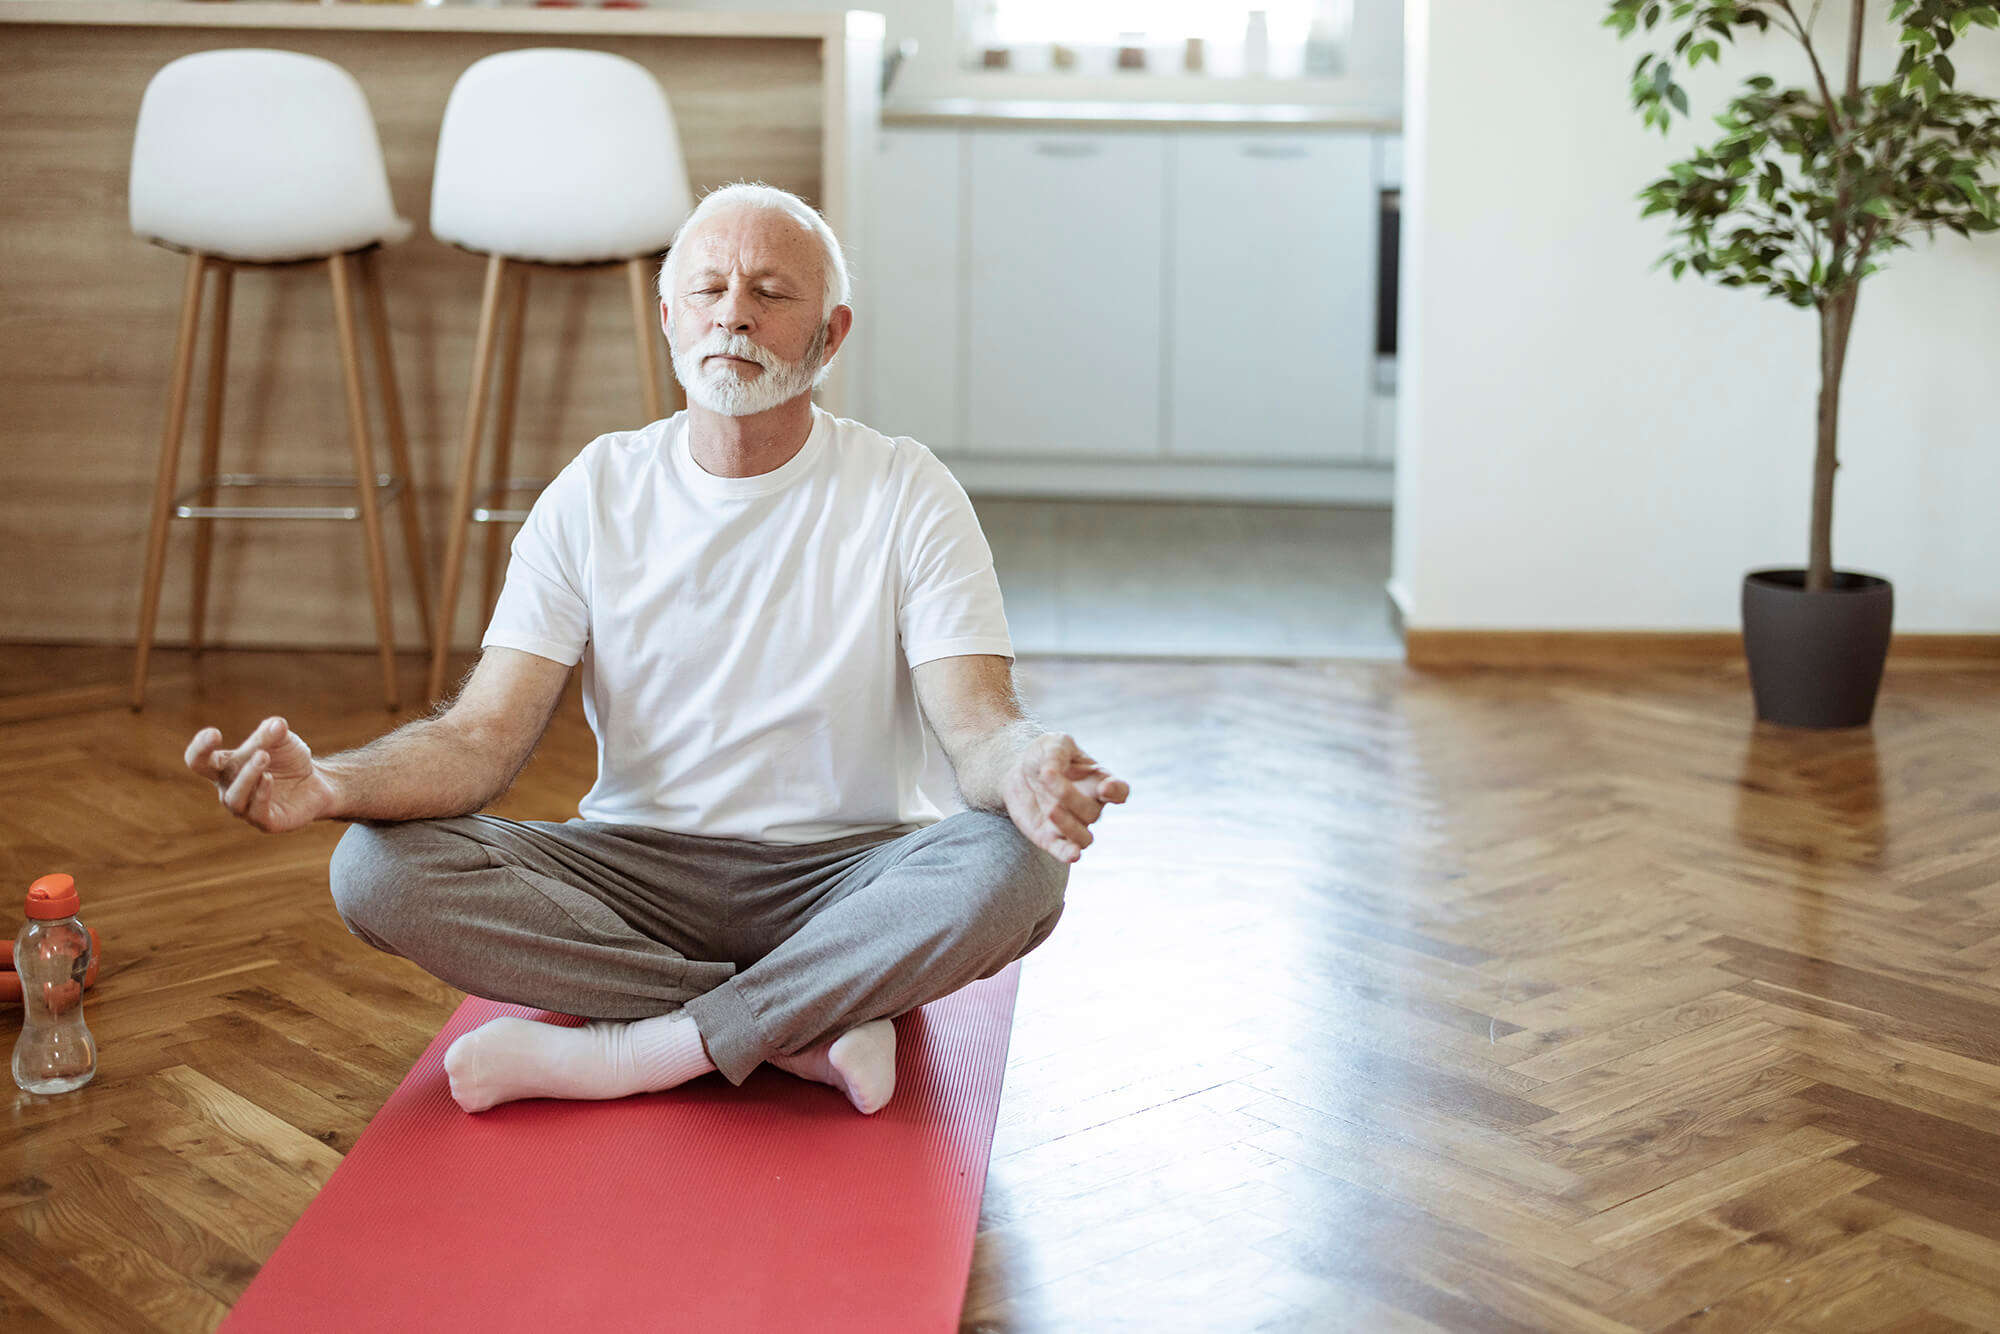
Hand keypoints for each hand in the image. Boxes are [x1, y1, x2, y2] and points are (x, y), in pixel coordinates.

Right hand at [185, 715, 338, 833]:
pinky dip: (261, 794)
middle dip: (203, 755)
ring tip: (263, 756)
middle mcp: (229, 787)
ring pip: (234, 797)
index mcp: (225, 766)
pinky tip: (269, 778)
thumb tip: (277, 724)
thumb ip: (275, 732)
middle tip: (218, 734)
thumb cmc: (289, 760)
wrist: (315, 783)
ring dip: (247, 775)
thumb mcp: (284, 740)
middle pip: (203, 773)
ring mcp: (245, 807)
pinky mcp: (266, 822)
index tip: (214, 733)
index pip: (199, 758)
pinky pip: (256, 812)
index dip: (200, 746)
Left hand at [1002, 732, 1129, 863]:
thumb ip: (1057, 753)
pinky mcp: (1052, 839)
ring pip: (1084, 838)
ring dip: (1069, 826)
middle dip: (1071, 797)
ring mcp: (1073, 825)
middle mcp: (1090, 806)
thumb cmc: (1043, 756)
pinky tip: (1071, 853)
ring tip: (1050, 808)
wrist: (1016, 772)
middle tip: (1047, 776)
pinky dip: (1071, 854)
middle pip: (1093, 812)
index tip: (1106, 787)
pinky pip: (1067, 853)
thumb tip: (1051, 773)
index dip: (1116, 792)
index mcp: (1098, 781)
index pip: (1119, 791)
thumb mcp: (1052, 743)